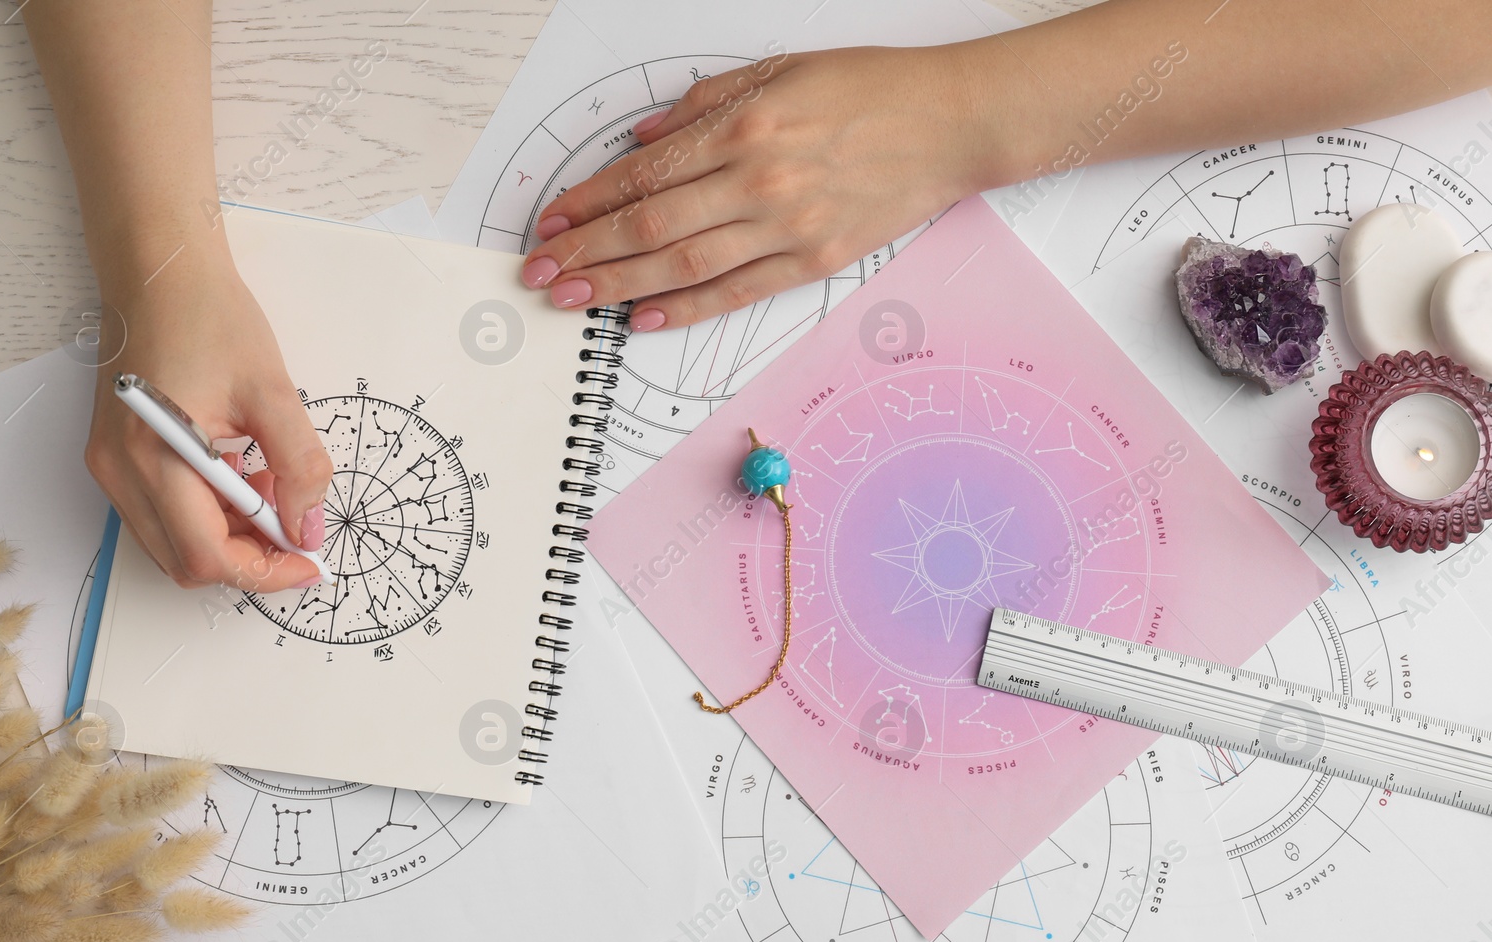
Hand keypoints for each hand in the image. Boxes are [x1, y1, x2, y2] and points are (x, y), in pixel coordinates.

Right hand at [86, 264, 332, 590]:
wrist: (161, 273)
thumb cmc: (210, 318)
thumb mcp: (274, 391)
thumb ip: (298, 465)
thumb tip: (308, 527)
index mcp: (154, 455)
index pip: (208, 555)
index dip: (265, 571)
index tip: (310, 560)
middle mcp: (120, 472)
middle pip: (188, 562)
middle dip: (250, 558)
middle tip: (297, 527)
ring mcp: (112, 468)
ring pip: (175, 545)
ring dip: (230, 539)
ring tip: (271, 491)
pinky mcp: (117, 459)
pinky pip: (164, 516)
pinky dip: (208, 516)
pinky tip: (243, 479)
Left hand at [520, 45, 986, 329]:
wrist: (953, 124)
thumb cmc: (869, 89)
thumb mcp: (780, 71)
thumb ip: (703, 106)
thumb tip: (639, 142)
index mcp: (745, 125)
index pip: (644, 173)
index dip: (589, 201)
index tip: (551, 221)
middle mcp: (759, 180)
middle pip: (650, 227)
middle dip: (585, 251)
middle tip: (538, 271)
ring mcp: (788, 228)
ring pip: (683, 266)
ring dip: (617, 285)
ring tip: (572, 299)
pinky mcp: (814, 262)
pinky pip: (736, 292)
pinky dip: (685, 309)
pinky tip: (641, 319)